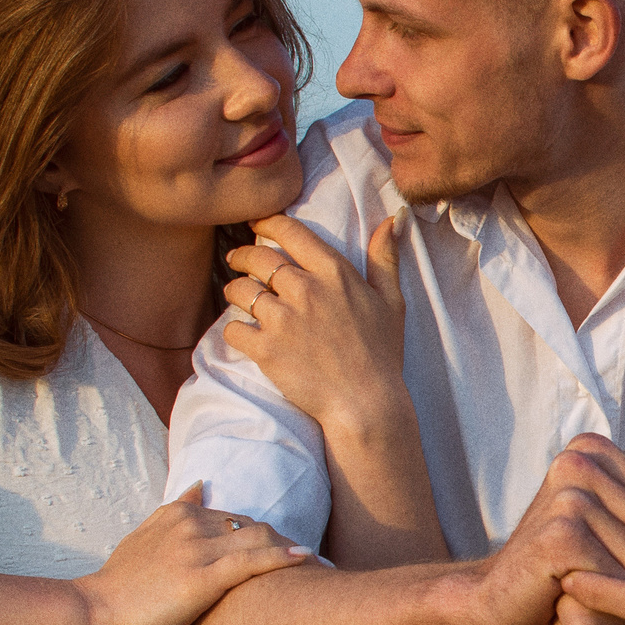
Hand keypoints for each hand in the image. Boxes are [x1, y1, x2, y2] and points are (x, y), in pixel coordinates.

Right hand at [73, 485, 310, 624]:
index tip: (281, 549)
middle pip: (250, 524)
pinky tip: (305, 559)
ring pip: (258, 537)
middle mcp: (190, 523)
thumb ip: (175, 511)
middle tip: (311, 561)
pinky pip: (253, 560)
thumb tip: (202, 484)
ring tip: (319, 564)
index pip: (231, 515)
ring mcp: (197, 548)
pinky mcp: (203, 576)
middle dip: (280, 542)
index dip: (258, 534)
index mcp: (177, 513)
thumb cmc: (118, 585)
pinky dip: (283, 557)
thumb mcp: (143, 537)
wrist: (94, 614)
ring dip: (289, 549)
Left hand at [222, 214, 409, 430]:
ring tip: (237, 296)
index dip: (267, 223)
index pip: (290, 232)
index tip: (256, 224)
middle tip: (237, 261)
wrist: (365, 404)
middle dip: (243, 256)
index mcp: (334, 273)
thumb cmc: (381, 355)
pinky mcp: (265, 349)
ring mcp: (283, 319)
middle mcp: (305, 289)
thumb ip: (384, 258)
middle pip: (257, 257)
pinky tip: (243, 334)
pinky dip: (234, 331)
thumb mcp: (391, 301)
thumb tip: (391, 220)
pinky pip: (233, 329)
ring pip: (239, 290)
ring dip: (235, 291)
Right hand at [460, 438, 624, 624]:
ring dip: (618, 583)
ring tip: (581, 573)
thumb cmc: (568, 558)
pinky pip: (620, 580)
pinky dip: (602, 598)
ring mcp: (568, 497)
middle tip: (591, 560)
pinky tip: (567, 586)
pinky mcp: (559, 536)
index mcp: (595, 448)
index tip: (608, 536)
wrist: (504, 596)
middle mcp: (579, 462)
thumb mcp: (624, 519)